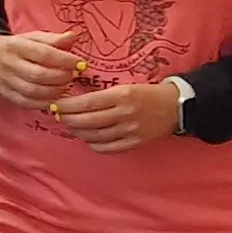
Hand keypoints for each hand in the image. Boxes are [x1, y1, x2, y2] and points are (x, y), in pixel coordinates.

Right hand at [0, 30, 85, 109]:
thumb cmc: (18, 47)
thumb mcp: (33, 37)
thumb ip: (53, 39)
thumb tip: (73, 37)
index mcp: (17, 45)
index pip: (44, 54)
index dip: (65, 60)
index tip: (80, 63)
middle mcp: (10, 63)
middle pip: (38, 75)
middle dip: (61, 77)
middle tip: (74, 76)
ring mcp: (6, 81)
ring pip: (32, 91)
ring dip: (54, 91)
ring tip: (66, 86)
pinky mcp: (6, 94)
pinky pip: (26, 102)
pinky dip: (43, 103)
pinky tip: (54, 98)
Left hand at [50, 79, 182, 152]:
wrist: (175, 105)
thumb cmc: (148, 92)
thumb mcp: (126, 85)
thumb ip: (104, 93)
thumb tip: (76, 99)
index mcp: (122, 95)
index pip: (87, 102)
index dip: (68, 105)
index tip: (56, 104)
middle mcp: (124, 113)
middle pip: (87, 121)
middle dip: (68, 119)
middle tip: (59, 116)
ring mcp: (129, 130)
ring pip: (95, 136)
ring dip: (78, 132)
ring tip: (71, 126)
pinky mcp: (134, 142)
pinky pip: (107, 148)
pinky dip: (94, 144)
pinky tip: (89, 138)